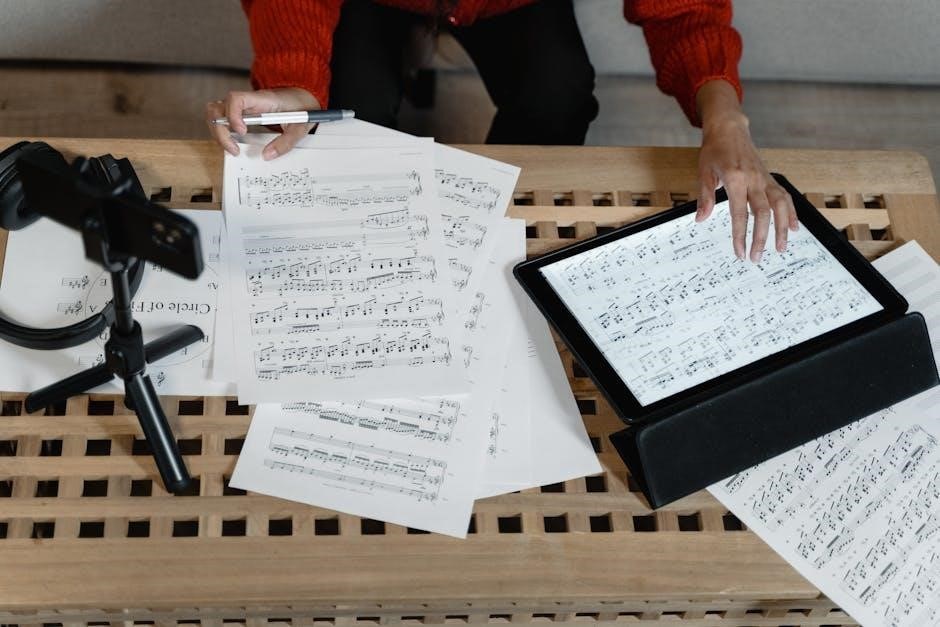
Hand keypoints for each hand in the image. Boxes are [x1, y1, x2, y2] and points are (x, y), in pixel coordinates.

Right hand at [206, 87, 320, 159]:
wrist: (302, 98)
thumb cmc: (301, 108)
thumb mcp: (300, 127)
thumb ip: (286, 141)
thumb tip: (267, 155)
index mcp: (261, 99)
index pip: (236, 99)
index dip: (233, 115)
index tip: (242, 132)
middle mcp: (247, 101)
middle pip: (218, 107)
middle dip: (219, 130)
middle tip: (234, 149)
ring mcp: (241, 107)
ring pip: (215, 113)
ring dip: (218, 132)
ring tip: (232, 148)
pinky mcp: (240, 114)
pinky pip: (222, 120)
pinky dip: (222, 133)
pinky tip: (233, 143)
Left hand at [695, 80, 797, 261]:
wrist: (729, 129)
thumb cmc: (714, 151)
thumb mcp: (704, 172)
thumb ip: (704, 197)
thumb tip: (701, 220)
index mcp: (735, 179)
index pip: (739, 213)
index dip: (740, 235)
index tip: (740, 252)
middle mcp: (754, 180)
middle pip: (763, 213)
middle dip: (761, 237)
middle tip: (756, 257)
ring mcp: (764, 179)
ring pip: (780, 206)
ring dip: (781, 228)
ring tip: (780, 248)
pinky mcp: (770, 178)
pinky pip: (785, 197)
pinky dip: (791, 213)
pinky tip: (793, 228)